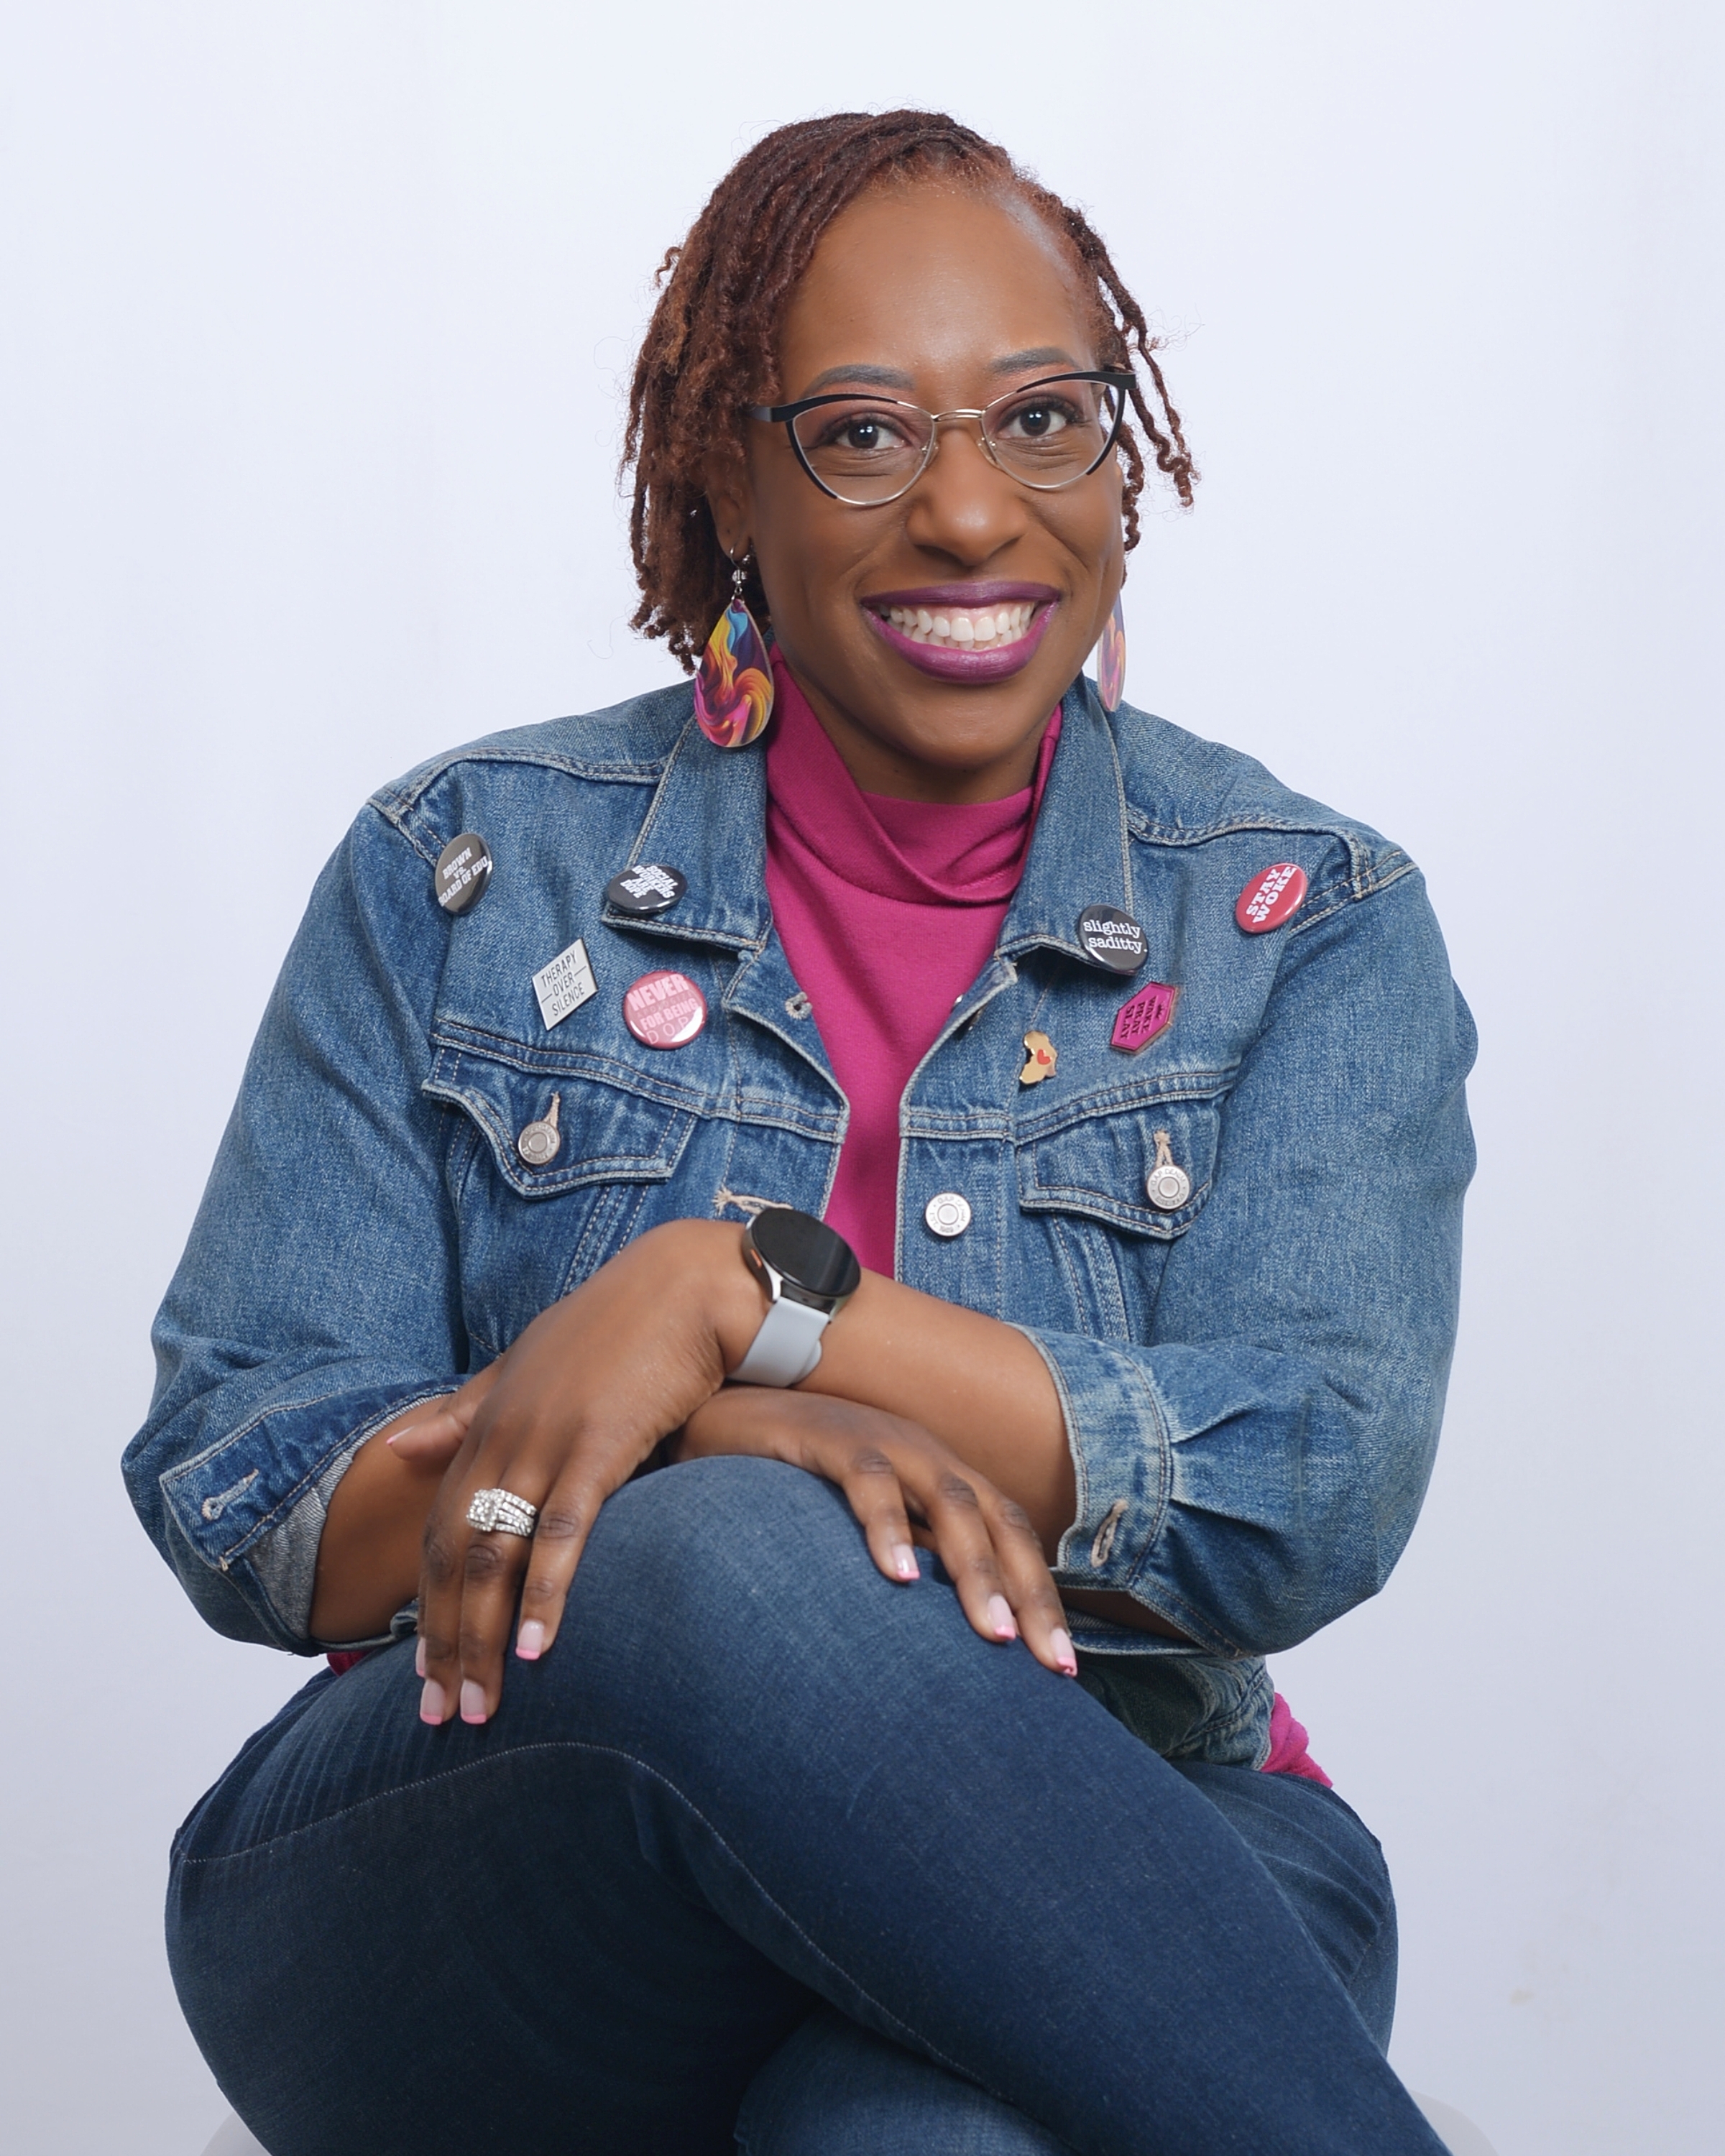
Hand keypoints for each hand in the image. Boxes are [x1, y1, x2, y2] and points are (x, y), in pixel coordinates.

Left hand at [409, 1218, 761, 1727]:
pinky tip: (536, 1649)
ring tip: (482, 1708)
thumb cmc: (614, 1327)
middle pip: (455, 1558)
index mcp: (486, 1425)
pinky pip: (563, 1532)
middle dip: (443, 1644)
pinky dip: (545, 1594)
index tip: (422, 1677)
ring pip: (496, 1557)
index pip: (439, 1535)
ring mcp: (548, 1441)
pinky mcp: (600, 1444)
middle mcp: (503, 1437)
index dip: (427, 1609)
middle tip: (440, 1718)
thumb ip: (465, 1409)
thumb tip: (400, 1445)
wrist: (684, 1285)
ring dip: (483, 1640)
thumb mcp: (527, 1365)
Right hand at [672, 1387, 1077, 1676]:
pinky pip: (870, 1480)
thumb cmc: (797, 1484)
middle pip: (997, 1521)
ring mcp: (884, 1440)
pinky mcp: (832, 1437)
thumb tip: (950, 1640)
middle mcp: (926, 1453)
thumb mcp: (865, 1526)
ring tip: (994, 1632)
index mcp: (941, 1475)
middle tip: (1050, 1662)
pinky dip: (889, 1526)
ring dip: (976, 1569)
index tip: (1062, 1668)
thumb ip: (910, 1562)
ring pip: (949, 1501)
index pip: (1011, 1536)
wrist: (724, 1414)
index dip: (1042, 1597)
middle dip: (1030, 1593)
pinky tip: (898, 1576)